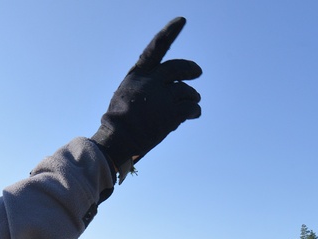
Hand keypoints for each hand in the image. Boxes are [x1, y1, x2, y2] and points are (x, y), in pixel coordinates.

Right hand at [92, 17, 201, 182]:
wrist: (119, 139)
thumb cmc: (121, 120)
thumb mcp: (127, 93)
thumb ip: (147, 85)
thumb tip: (173, 87)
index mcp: (138, 74)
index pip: (156, 48)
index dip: (170, 33)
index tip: (182, 20)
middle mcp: (150, 82)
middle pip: (178, 68)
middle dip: (190, 69)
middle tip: (198, 72)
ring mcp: (161, 98)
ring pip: (187, 91)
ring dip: (193, 97)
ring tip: (193, 102)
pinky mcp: (171, 114)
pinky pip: (191, 108)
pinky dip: (195, 110)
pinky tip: (194, 113)